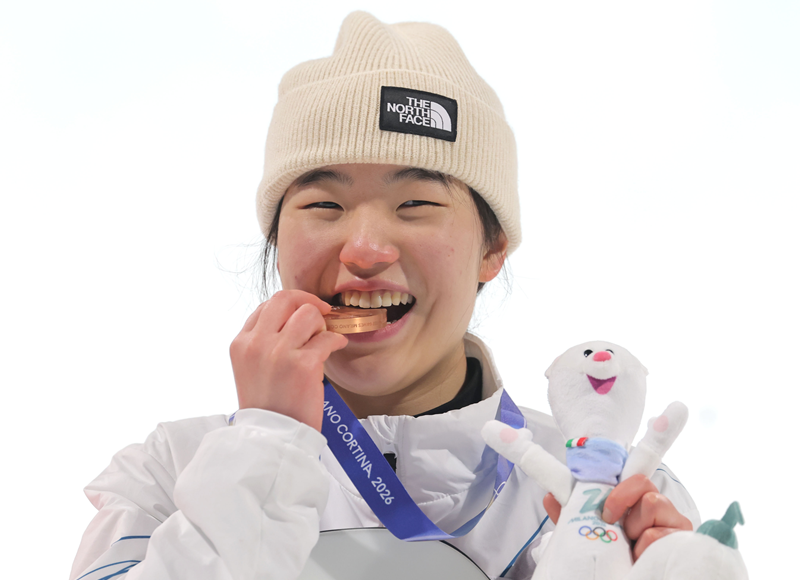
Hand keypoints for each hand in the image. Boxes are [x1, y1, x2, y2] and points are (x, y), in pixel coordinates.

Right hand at [230, 290, 348, 430]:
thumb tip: (292, 318)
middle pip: (286, 299)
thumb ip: (264, 342)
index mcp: (241, 343)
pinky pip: (327, 338)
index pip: (267, 305)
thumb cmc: (268, 406)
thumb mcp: (251, 368)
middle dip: (308, 302)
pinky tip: (336, 347)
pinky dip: (336, 341)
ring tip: (323, 340)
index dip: (290, 306)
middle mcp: (256, 344)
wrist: (273, 439)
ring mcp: (279, 353)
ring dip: (321, 324)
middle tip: (321, 314)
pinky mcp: (304, 365)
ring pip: (309, 313)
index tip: (303, 313)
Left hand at [542, 474, 691, 560]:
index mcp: (636, 501)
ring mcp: (674, 521)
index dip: (621, 480)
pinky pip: (657, 532)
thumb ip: (574, 516)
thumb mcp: (593, 535)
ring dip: (634, 528)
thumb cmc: (618, 557)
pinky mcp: (683, 537)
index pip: (634, 475)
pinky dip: (643, 547)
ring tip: (631, 547)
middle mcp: (658, 506)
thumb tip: (550, 496)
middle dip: (621, 502)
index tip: (605, 506)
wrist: (630, 577)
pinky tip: (641, 558)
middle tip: (611, 523)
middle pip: (642, 482)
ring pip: (653, 502)